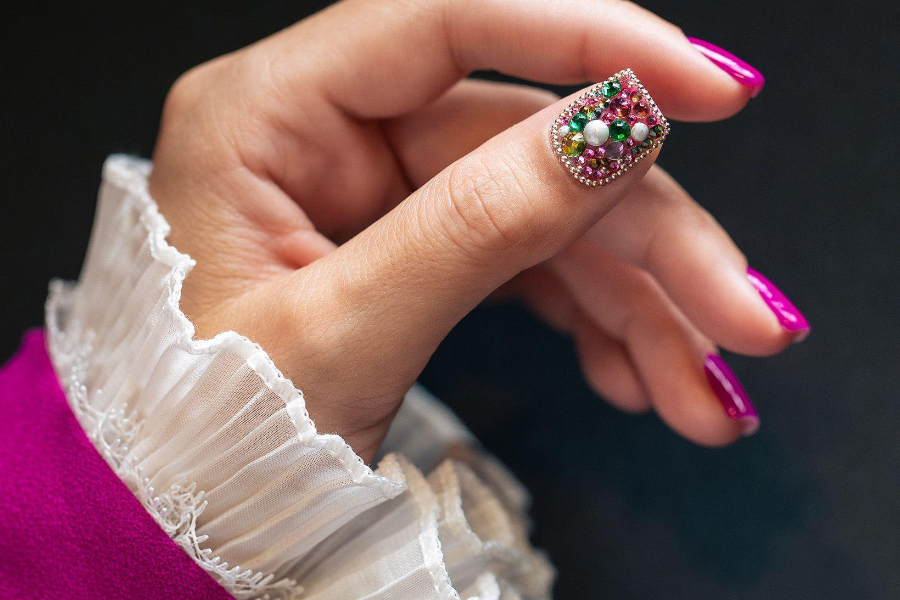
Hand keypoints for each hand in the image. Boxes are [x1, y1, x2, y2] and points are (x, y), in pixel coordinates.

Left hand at [149, 0, 803, 461]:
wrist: (190, 509)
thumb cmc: (211, 432)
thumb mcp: (343, 336)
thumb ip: (477, 226)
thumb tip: (616, 126)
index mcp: (268, 115)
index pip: (447, 21)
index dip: (591, 40)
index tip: (711, 91)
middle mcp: (328, 134)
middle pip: (526, 144)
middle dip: (646, 242)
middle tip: (742, 318)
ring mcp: (379, 190)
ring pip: (547, 212)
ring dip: (640, 301)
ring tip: (699, 392)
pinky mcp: (417, 241)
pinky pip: (528, 259)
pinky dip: (592, 320)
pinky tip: (636, 377)